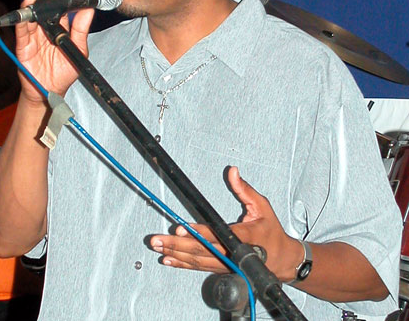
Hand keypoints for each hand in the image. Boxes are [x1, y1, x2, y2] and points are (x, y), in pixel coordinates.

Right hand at [15, 0, 94, 102]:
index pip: (61, 7)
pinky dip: (24, 18)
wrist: (52, 91)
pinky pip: (22, 30)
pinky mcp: (24, 45)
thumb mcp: (78, 49)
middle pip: (46, 6)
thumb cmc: (65, 71)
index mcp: (60, 27)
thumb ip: (81, 29)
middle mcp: (46, 28)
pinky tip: (28, 5)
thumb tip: (89, 9)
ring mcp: (34, 35)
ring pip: (33, 14)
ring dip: (39, 2)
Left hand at [150, 166, 302, 281]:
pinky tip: (169, 259)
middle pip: (202, 251)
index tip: (182, 228)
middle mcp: (233, 253)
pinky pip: (199, 267)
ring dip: (176, 254)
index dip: (199, 233)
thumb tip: (233, 171)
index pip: (218, 235)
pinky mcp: (222, 268)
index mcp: (245, 237)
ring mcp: (226, 264)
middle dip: (177, 245)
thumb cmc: (271, 232)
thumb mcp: (262, 206)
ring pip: (197, 261)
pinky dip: (182, 264)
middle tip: (158, 239)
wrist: (282, 260)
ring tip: (158, 246)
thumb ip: (245, 189)